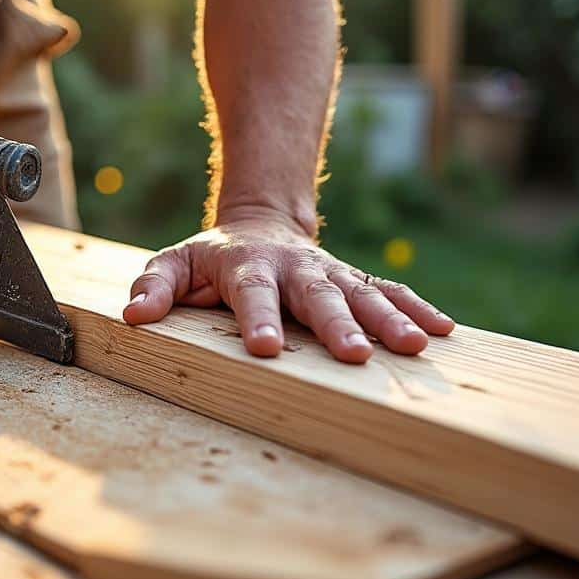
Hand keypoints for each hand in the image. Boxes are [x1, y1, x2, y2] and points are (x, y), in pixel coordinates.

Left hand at [122, 207, 454, 362]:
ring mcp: (330, 274)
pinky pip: (390, 293)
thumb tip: (134, 314)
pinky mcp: (355, 282)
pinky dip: (417, 308)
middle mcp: (295, 269)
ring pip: (363, 295)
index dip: (260, 320)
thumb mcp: (175, 263)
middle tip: (355, 355)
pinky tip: (444, 332)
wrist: (261, 223)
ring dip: (390, 321)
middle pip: (318, 297)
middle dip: (337, 325)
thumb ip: (154, 286)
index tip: (268, 349)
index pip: (253, 295)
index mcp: (247, 267)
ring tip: (415, 349)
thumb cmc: (211, 258)